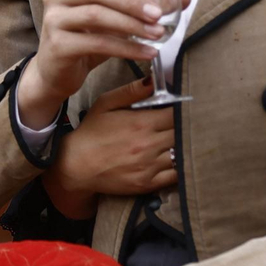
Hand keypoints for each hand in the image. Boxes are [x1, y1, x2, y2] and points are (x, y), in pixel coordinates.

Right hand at [17, 0, 188, 127]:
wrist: (56, 72)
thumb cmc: (88, 37)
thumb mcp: (116, 17)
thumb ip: (146, 3)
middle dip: (131, 1)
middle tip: (158, 14)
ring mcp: (54, 19)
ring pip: (95, 15)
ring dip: (131, 25)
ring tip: (158, 34)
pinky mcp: (57, 45)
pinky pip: (96, 43)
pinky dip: (126, 48)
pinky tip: (147, 53)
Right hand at [42, 79, 175, 217]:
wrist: (76, 165)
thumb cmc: (91, 133)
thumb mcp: (106, 103)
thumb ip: (131, 91)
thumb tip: (153, 81)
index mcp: (142, 123)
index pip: (177, 114)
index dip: (184, 111)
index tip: (184, 109)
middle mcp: (149, 145)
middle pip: (183, 134)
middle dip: (186, 127)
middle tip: (189, 124)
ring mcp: (150, 166)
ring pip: (182, 154)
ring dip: (185, 147)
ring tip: (184, 141)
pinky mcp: (148, 184)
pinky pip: (176, 176)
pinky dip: (181, 167)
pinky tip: (179, 160)